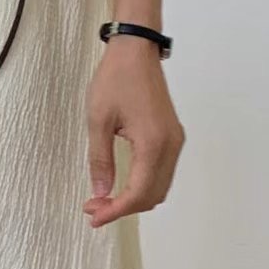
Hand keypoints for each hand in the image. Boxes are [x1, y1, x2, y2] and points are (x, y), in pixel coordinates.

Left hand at [83, 36, 183, 228]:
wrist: (136, 50)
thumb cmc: (116, 78)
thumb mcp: (98, 120)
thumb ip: (100, 160)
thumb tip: (101, 192)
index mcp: (153, 143)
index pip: (138, 193)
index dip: (115, 211)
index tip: (94, 217)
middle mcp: (170, 145)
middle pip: (152, 196)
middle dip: (123, 208)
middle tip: (93, 207)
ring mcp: (174, 141)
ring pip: (159, 187)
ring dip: (133, 198)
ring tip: (103, 198)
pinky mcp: (172, 136)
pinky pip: (162, 172)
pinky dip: (143, 184)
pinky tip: (121, 183)